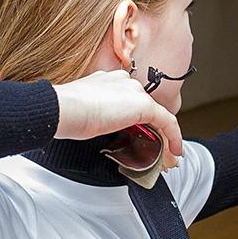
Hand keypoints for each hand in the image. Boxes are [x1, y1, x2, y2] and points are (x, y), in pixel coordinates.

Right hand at [53, 70, 184, 163]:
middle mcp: (123, 81)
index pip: (130, 101)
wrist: (63, 108)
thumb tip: (99, 127)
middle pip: (146, 109)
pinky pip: (166, 121)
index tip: (140, 137)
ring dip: (164, 138)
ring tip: (166, 157)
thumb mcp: (85, 113)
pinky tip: (175, 151)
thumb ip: (98, 115)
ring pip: (157, 116)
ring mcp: (133, 90)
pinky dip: (174, 136)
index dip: (138, 121)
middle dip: (154, 132)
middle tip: (158, 152)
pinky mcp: (143, 104)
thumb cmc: (66, 113)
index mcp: (107, 81)